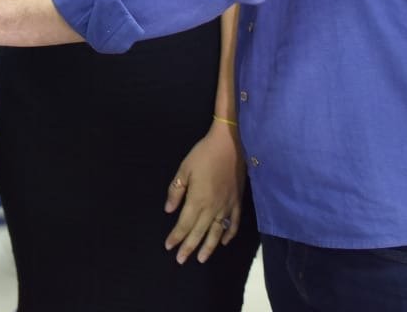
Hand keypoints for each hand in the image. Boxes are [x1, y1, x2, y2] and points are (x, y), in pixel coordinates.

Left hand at [163, 121, 246, 263]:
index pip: (184, 224)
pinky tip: (223, 242)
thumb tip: (169, 210)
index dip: (176, 236)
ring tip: (201, 259)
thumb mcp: (184, 169)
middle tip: (181, 260)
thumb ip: (176, 191)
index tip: (169, 247)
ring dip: (208, 247)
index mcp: (198, 199)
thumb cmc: (203, 154)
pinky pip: (234, 223)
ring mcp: (227, 206)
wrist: (230, 145)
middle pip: (199, 232)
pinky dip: (229, 234)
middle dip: (189, 247)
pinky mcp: (238, 202)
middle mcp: (213, 208)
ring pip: (217, 232)